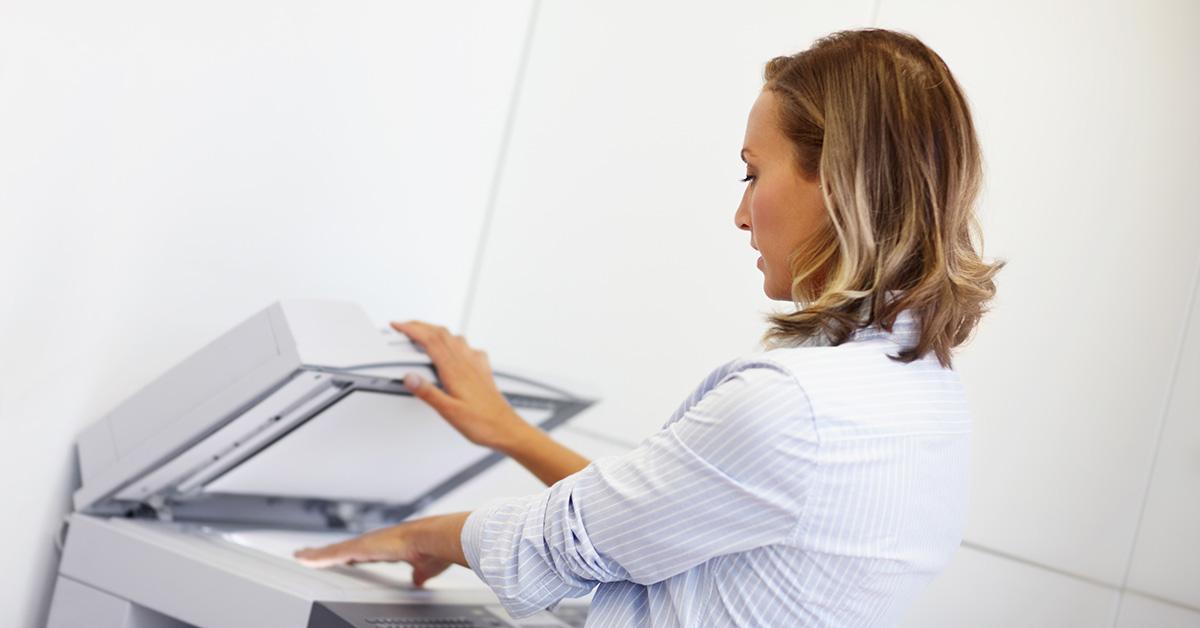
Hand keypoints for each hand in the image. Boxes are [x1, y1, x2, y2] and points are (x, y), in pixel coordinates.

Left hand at [293, 513, 469, 586]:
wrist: (434, 539)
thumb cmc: (434, 549)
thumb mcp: (425, 568)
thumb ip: (419, 574)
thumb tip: (418, 580)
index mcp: (388, 547)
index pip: (363, 552)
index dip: (350, 555)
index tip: (342, 558)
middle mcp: (374, 543)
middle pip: (343, 549)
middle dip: (327, 553)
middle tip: (310, 553)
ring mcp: (365, 544)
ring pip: (333, 551)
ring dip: (316, 554)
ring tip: (300, 556)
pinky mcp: (359, 547)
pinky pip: (331, 554)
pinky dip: (316, 557)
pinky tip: (303, 559)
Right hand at [393, 321, 534, 450]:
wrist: (506, 428)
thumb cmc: (482, 423)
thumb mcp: (449, 412)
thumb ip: (428, 393)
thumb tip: (410, 377)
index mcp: (455, 371)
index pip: (430, 341)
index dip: (412, 330)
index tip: (398, 326)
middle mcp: (466, 363)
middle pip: (441, 334)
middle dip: (420, 326)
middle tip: (404, 326)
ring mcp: (476, 365)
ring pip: (454, 338)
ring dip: (436, 331)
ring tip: (423, 333)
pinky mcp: (482, 370)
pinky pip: (467, 348)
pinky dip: (455, 341)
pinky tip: (455, 348)